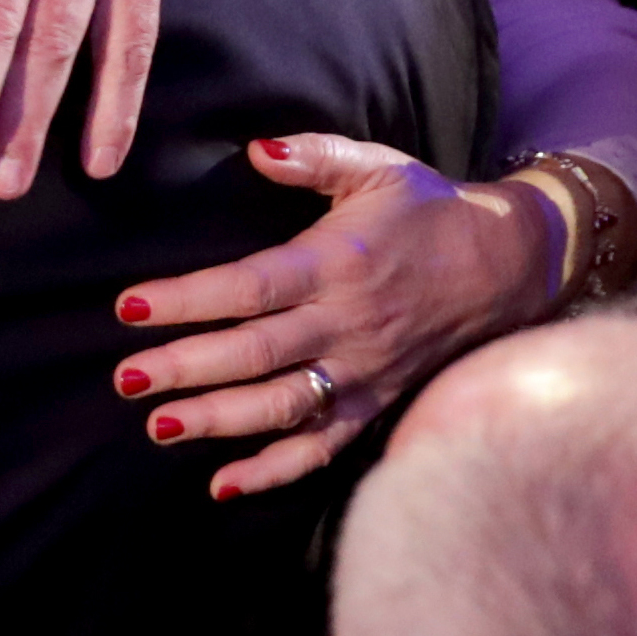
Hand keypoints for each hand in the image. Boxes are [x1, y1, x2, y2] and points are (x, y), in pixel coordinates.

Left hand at [111, 136, 561, 497]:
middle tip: (127, 380)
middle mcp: (347, 324)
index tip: (129, 307)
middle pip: (256, 353)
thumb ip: (313, 154)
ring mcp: (363, 372)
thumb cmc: (428, 211)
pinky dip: (274, 472)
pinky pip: (323, 448)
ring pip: (283, 406)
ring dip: (219, 421)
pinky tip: (222, 485)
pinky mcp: (376, 405)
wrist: (509, 265)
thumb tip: (254, 150)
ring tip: (159, 427)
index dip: (188, 299)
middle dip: (186, 368)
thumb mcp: (377, 167)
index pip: (250, 286)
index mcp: (338, 263)